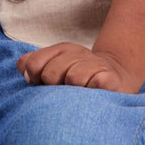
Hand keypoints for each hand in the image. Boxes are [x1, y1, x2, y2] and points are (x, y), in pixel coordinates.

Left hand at [16, 43, 144, 94]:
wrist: (117, 77)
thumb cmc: (79, 77)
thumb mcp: (55, 66)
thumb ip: (34, 65)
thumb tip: (27, 75)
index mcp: (61, 49)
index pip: (33, 63)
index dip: (33, 78)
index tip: (41, 85)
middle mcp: (77, 52)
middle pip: (50, 74)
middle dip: (53, 87)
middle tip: (64, 92)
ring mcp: (94, 63)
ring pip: (72, 78)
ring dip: (73, 92)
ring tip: (80, 94)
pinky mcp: (108, 77)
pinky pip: (92, 85)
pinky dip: (90, 93)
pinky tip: (93, 94)